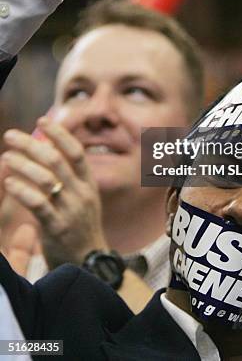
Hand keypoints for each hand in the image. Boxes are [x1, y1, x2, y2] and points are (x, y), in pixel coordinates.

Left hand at [2, 119, 107, 268]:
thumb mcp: (83, 199)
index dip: (59, 133)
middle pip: (56, 160)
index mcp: (89, 184)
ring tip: (6, 156)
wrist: (90, 264)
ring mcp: (71, 211)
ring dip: (23, 164)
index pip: (76, 151)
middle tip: (11, 135)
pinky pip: (38, 204)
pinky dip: (22, 190)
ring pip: (46, 179)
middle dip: (31, 144)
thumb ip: (70, 177)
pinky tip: (9, 182)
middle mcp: (82, 194)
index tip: (42, 120)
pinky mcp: (57, 228)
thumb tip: (50, 148)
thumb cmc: (80, 228)